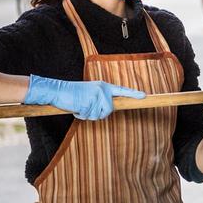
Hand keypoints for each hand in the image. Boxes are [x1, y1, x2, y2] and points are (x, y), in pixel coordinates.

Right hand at [23, 74, 145, 120]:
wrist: (57, 90)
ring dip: (88, 115)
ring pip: (99, 115)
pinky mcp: (87, 102)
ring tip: (80, 106)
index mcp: (103, 86)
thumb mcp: (90, 93)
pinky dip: (81, 116)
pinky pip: (88, 116)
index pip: (121, 90)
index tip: (144, 96)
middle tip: (86, 108)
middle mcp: (102, 90)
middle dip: (98, 114)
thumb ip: (101, 99)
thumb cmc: (73, 94)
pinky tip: (75, 108)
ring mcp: (95, 96)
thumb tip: (108, 109)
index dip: (133, 94)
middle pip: (108, 111)